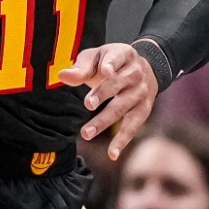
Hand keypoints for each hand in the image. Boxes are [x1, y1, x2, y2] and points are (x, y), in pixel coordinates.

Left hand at [59, 43, 158, 159]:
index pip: (117, 58)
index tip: (105, 71)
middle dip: (102, 94)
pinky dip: (122, 141)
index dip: (111, 64)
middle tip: (87, 104)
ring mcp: (141, 93)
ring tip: (86, 133)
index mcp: (123, 54)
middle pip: (117, 84)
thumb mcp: (97, 58)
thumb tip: (62, 76)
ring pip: (122, 108)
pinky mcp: (143, 110)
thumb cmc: (111, 62)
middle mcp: (135, 73)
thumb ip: (81, 67)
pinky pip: (132, 127)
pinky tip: (111, 154)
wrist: (146, 68)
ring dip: (104, 121)